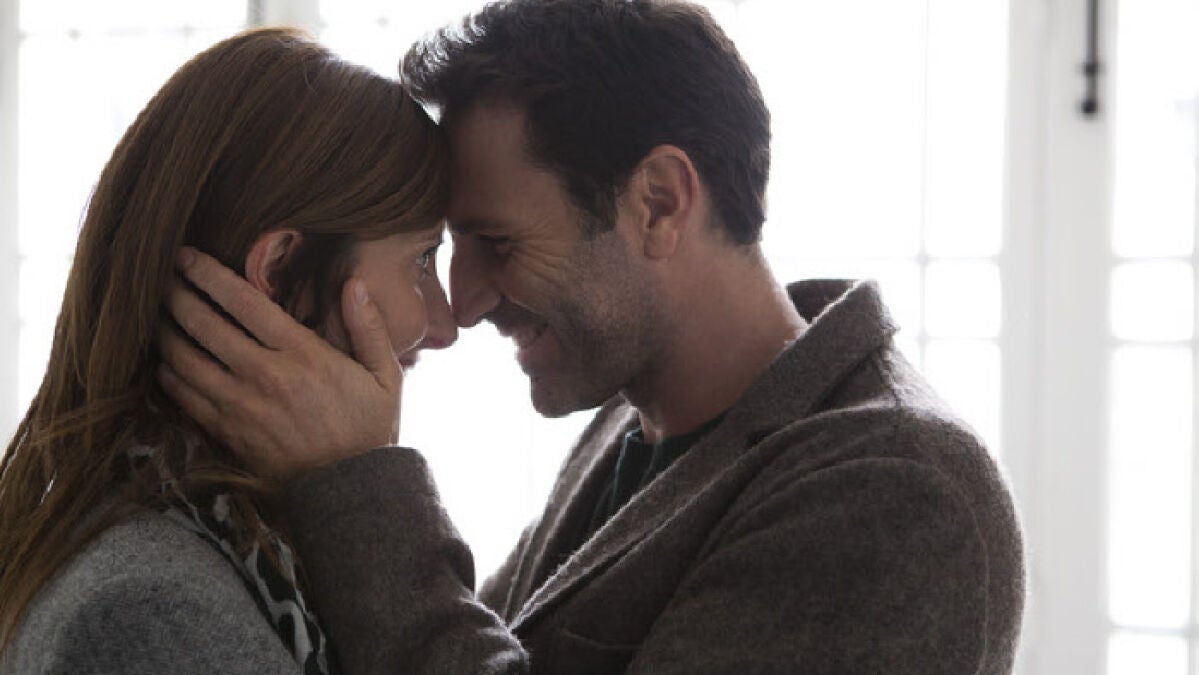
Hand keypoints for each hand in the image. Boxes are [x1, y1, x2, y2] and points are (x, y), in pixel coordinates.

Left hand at [158, 247, 401, 482]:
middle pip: (204, 324)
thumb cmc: (370, 430)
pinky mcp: (228, 432)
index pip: (243, 302)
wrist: (349, 492)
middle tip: (159, 277)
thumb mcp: (386, 377)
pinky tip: (163, 361)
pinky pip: (184, 396)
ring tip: (154, 313)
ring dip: (164, 331)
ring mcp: (241, 406)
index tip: (187, 255)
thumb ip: (369, 328)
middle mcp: (264, 375)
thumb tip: (355, 285)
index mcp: (302, 354)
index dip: (208, 274)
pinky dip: (168, 374)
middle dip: (176, 294)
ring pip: (184, 358)